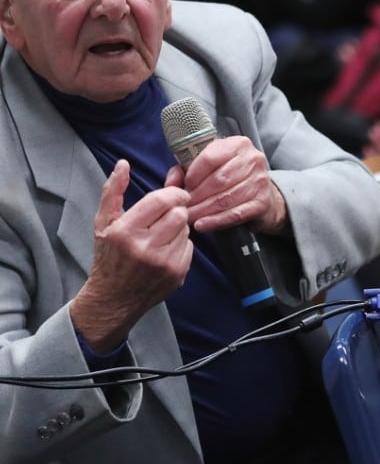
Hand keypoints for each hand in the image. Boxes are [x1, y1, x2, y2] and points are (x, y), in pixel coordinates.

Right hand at [70, 160, 192, 352]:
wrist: (113, 299)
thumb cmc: (108, 256)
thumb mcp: (104, 223)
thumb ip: (113, 191)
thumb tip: (123, 164)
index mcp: (125, 231)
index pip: (161, 200)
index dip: (174, 193)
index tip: (176, 194)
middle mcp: (145, 248)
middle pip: (179, 213)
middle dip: (176, 210)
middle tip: (166, 215)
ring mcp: (163, 263)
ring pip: (186, 229)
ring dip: (178, 227)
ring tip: (162, 235)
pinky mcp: (177, 274)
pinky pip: (190, 247)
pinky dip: (181, 245)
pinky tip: (166, 250)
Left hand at [166, 136, 286, 234]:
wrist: (261, 195)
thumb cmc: (230, 178)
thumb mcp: (210, 166)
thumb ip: (186, 170)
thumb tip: (171, 183)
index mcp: (238, 144)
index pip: (210, 158)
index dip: (193, 175)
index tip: (183, 188)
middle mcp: (252, 159)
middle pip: (218, 180)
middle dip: (196, 196)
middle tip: (182, 208)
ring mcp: (260, 181)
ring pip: (225, 198)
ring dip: (203, 210)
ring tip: (189, 217)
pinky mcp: (262, 202)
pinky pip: (235, 214)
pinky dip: (216, 221)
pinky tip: (202, 225)